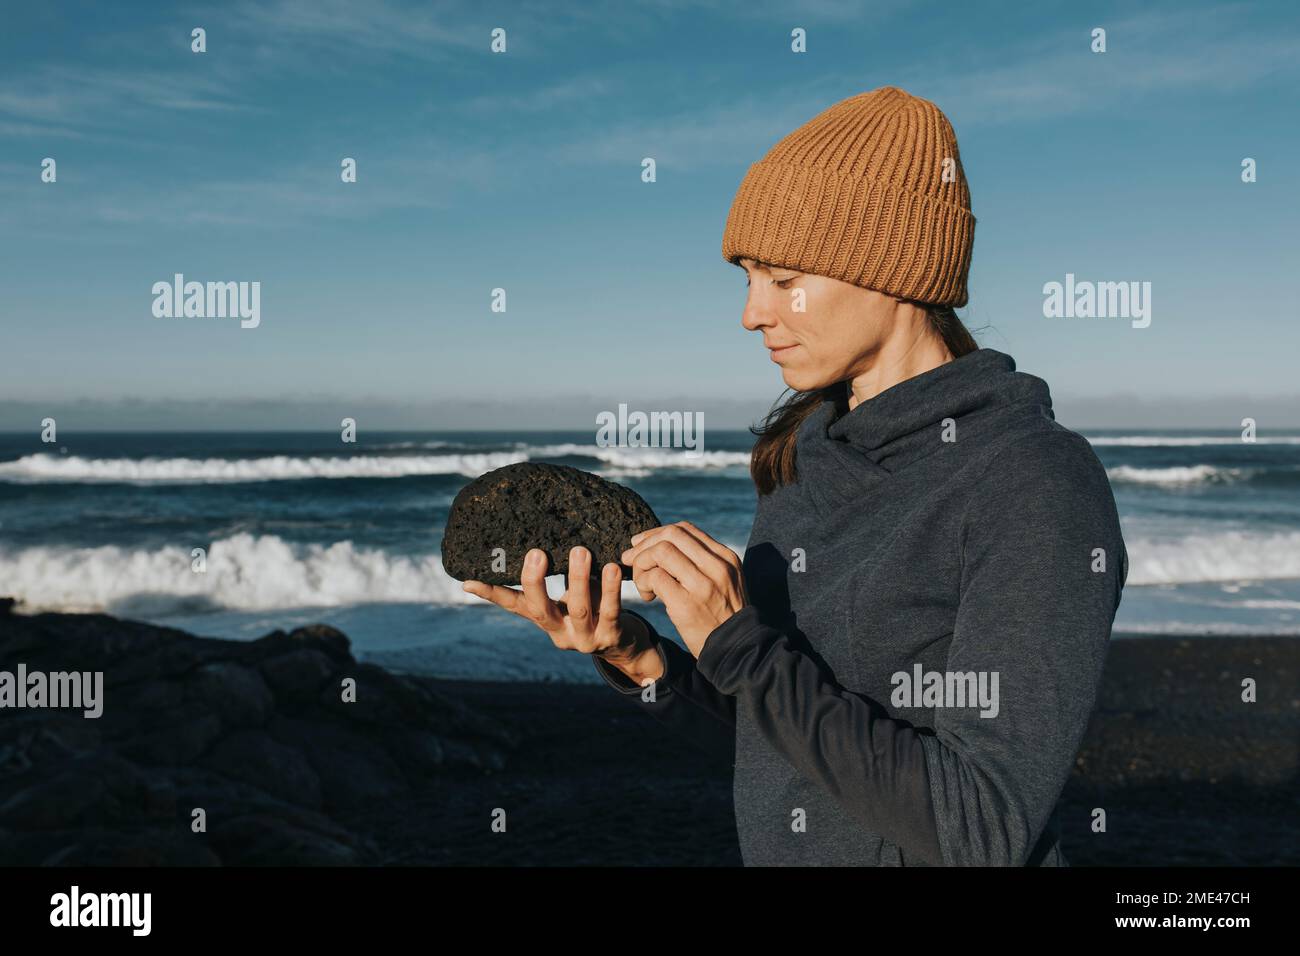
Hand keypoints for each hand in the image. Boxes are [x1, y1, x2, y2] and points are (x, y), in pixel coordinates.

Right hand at [461, 546, 654, 670]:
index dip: (491, 594)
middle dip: (535, 581)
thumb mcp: (571, 596)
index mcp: (545, 619)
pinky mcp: (611, 636)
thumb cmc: (594, 610)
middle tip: (537, 553)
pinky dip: (610, 589)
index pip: (513, 606)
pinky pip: (611, 611)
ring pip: (578, 608)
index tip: (467, 581)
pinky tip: (612, 568)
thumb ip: (560, 576)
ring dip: (578, 578)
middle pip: (539, 609)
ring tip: (580, 551)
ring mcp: (584, 637)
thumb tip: (542, 537)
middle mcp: (559, 631)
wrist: (625, 649)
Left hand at [620, 520, 746, 657]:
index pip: (685, 529)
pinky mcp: (687, 604)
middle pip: (671, 535)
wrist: (737, 651)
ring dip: (642, 564)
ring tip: (643, 583)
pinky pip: (655, 578)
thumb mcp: (724, 582)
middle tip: (630, 559)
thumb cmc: (723, 617)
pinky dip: (643, 582)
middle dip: (644, 545)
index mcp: (725, 558)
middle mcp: (717, 566)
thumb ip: (702, 563)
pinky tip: (648, 597)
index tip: (641, 545)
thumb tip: (662, 544)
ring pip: (661, 552)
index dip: (656, 533)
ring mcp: (703, 584)